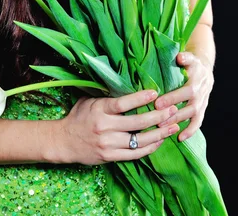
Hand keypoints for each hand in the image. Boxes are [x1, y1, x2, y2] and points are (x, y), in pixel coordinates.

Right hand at [56, 89, 180, 164]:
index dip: (140, 98)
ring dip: (159, 134)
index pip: (122, 104)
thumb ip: (105, 94)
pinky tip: (160, 141)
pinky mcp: (110, 157)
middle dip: (157, 117)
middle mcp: (104, 127)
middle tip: (173, 110)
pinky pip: (135, 154)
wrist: (64, 141)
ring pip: (139, 140)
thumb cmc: (79, 116)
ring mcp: (108, 144)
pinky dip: (149, 148)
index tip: (155, 93)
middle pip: (136, 123)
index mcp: (99, 109)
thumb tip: (124, 79)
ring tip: (173, 126)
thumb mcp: (89, 100)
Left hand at [153, 51, 213, 141]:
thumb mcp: (190, 57)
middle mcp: (201, 92)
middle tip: (157, 118)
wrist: (205, 69)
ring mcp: (203, 102)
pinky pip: (198, 122)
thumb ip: (185, 57)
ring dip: (178, 122)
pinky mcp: (202, 109)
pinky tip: (180, 138)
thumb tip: (179, 57)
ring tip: (163, 128)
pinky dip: (190, 131)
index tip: (157, 103)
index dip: (173, 98)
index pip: (186, 91)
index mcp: (197, 79)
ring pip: (192, 115)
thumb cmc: (191, 63)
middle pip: (189, 105)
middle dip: (173, 112)